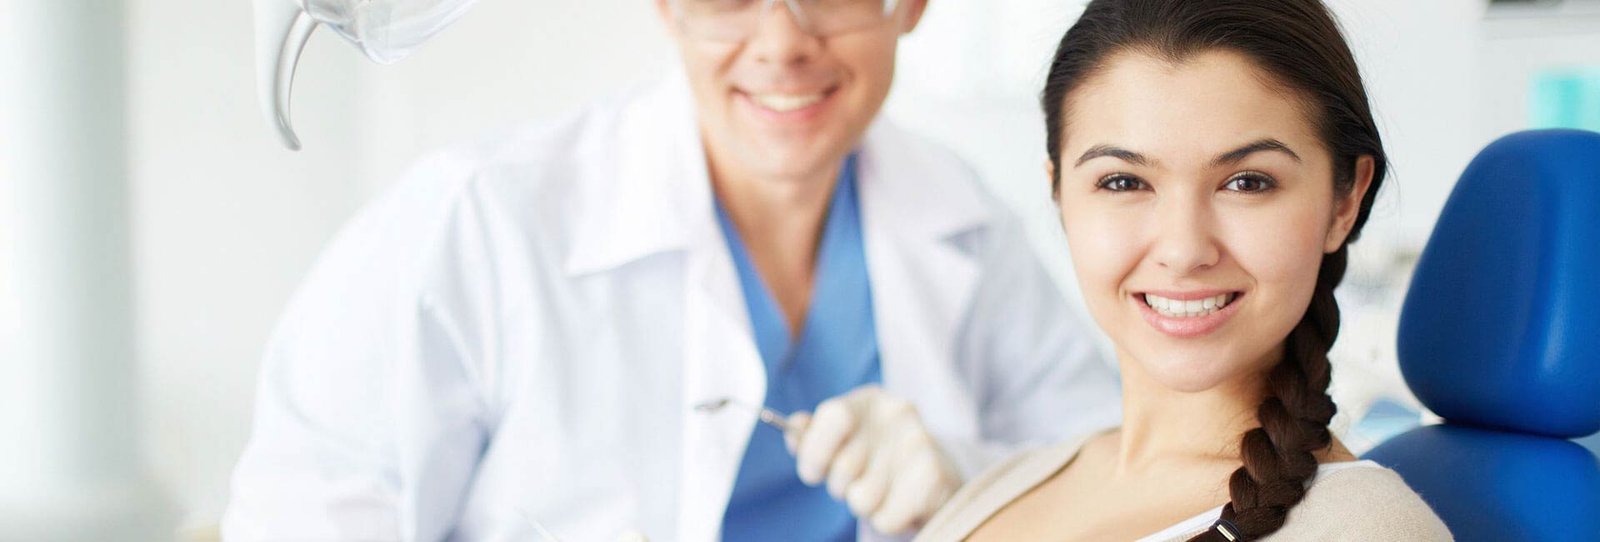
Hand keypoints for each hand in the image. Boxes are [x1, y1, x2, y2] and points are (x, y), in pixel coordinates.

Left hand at [784, 386, 962, 533]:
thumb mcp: (842, 442)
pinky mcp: (935, 477)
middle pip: (843, 466)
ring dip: (863, 505)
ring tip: (881, 492)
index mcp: (869, 399)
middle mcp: (898, 412)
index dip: (815, 451)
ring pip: (862, 498)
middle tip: (857, 482)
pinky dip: (886, 520)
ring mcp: (920, 442)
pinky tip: (899, 503)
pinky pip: (886, 518)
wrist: (933, 481)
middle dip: (840, 486)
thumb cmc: (876, 460)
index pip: (834, 415)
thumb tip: (793, 427)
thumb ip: (812, 437)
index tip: (813, 473)